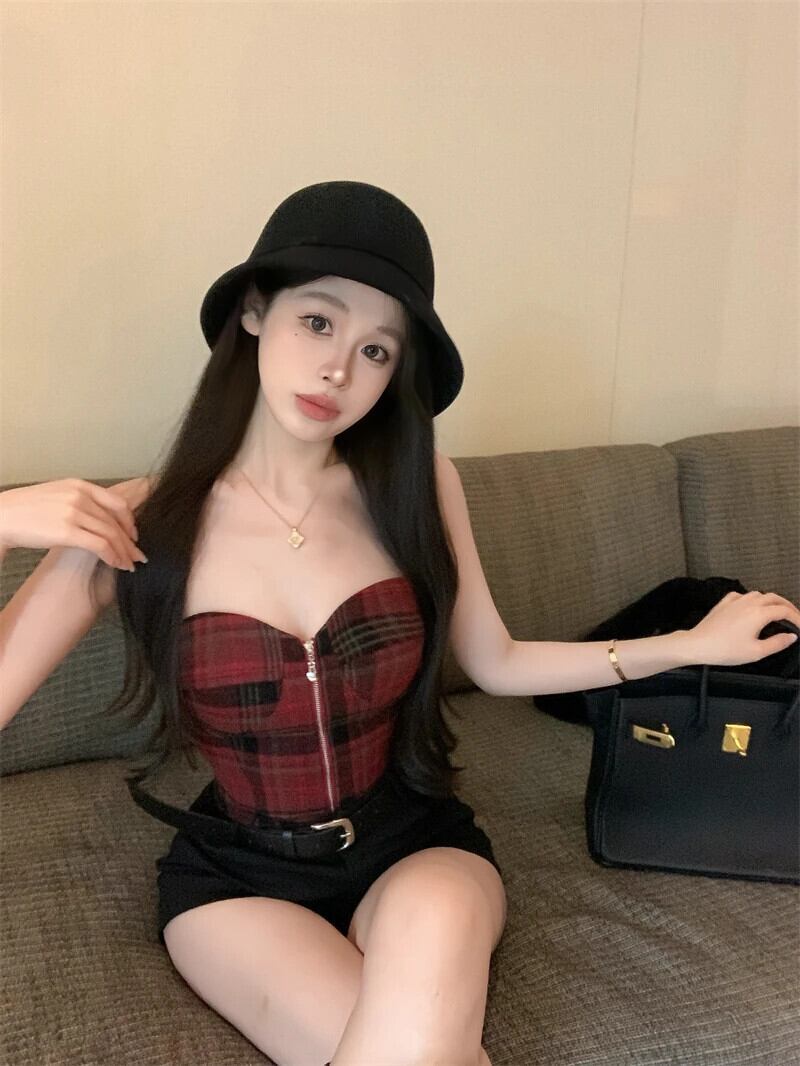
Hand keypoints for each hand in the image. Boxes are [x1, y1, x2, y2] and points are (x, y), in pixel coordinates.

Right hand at [0, 477, 150, 570]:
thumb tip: (100, 519)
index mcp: (79, 485)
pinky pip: (100, 545)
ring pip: (111, 534)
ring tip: (130, 565)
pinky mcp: (67, 531)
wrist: (2, 516)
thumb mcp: (57, 496)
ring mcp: (74, 512)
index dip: (130, 521)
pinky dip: (113, 556)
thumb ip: (80, 502)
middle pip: (116, 521)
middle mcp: (80, 496)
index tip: (134, 536)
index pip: (117, 503)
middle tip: (139, 556)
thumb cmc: (27, 510)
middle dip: (130, 541)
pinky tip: (117, 565)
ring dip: (124, 552)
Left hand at [685, 590, 799, 666]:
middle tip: (794, 616)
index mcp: (759, 613)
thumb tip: (791, 636)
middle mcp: (748, 603)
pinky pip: (742, 595)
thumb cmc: (725, 650)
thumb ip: (777, 643)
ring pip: (758, 594)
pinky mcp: (724, 603)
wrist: (698, 644)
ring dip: (771, 600)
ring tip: (776, 611)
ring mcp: (735, 600)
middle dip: (787, 605)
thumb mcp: (756, 651)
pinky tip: (751, 606)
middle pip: (774, 598)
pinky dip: (752, 599)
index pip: (784, 611)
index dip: (797, 618)